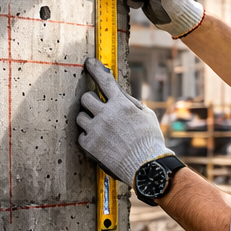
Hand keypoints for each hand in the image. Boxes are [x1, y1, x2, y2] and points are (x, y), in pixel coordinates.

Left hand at [76, 58, 170, 186]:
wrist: (146, 167)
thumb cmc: (150, 141)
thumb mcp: (147, 115)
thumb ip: (130, 102)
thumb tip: (119, 94)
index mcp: (122, 104)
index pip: (104, 80)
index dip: (95, 68)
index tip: (88, 63)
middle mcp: (106, 114)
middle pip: (85, 98)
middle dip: (90, 102)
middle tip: (98, 109)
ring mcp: (96, 130)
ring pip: (80, 116)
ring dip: (88, 119)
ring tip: (100, 129)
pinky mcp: (89, 145)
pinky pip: (81, 135)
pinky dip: (88, 137)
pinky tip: (100, 142)